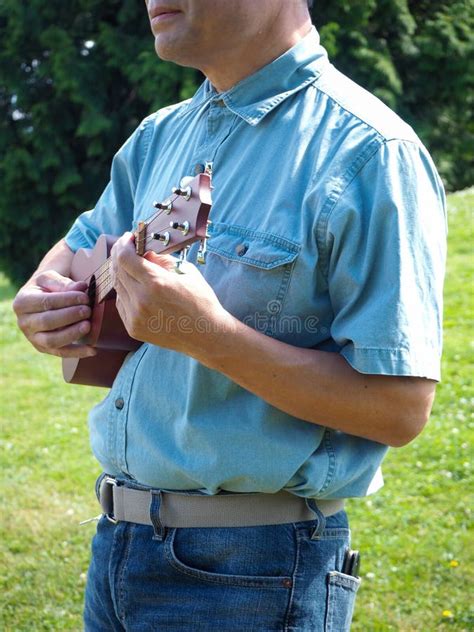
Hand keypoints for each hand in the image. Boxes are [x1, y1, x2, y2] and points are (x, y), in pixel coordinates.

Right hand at [13, 270, 95, 357]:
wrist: (40, 299)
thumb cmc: (46, 287)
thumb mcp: (50, 279)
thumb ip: (63, 283)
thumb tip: (81, 287)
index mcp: (22, 302)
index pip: (45, 302)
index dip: (67, 300)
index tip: (84, 297)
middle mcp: (24, 323)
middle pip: (47, 322)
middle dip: (70, 316)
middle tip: (87, 310)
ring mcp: (33, 338)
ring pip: (52, 341)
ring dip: (72, 334)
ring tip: (88, 325)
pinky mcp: (44, 348)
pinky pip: (61, 353)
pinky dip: (78, 352)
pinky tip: (92, 350)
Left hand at [110, 233, 232, 356]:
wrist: (206, 336)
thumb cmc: (201, 302)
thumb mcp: (186, 272)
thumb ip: (163, 260)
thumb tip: (145, 252)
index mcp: (156, 283)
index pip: (125, 257)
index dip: (124, 244)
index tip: (128, 238)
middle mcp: (141, 300)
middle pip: (117, 270)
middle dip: (120, 256)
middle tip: (127, 248)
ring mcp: (135, 316)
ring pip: (117, 287)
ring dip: (122, 274)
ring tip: (132, 267)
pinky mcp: (134, 328)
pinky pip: (122, 304)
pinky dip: (125, 292)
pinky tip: (136, 288)